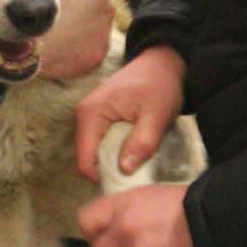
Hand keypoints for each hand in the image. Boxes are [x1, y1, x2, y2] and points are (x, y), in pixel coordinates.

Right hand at [39, 0, 113, 80]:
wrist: (21, 49)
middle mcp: (109, 5)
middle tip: (51, 4)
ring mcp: (104, 32)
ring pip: (93, 17)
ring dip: (79, 17)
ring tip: (54, 24)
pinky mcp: (98, 54)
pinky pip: (91, 42)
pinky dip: (79, 41)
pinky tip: (60, 42)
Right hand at [75, 45, 186, 182]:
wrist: (162, 63)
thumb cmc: (160, 85)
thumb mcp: (157, 115)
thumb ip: (142, 142)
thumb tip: (124, 170)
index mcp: (91, 114)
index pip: (85, 161)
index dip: (103, 178)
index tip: (128, 183)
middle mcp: (84, 116)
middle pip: (89, 160)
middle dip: (111, 171)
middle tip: (138, 174)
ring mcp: (90, 118)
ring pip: (96, 154)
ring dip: (116, 162)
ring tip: (140, 160)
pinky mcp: (99, 119)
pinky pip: (103, 145)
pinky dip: (118, 152)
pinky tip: (136, 150)